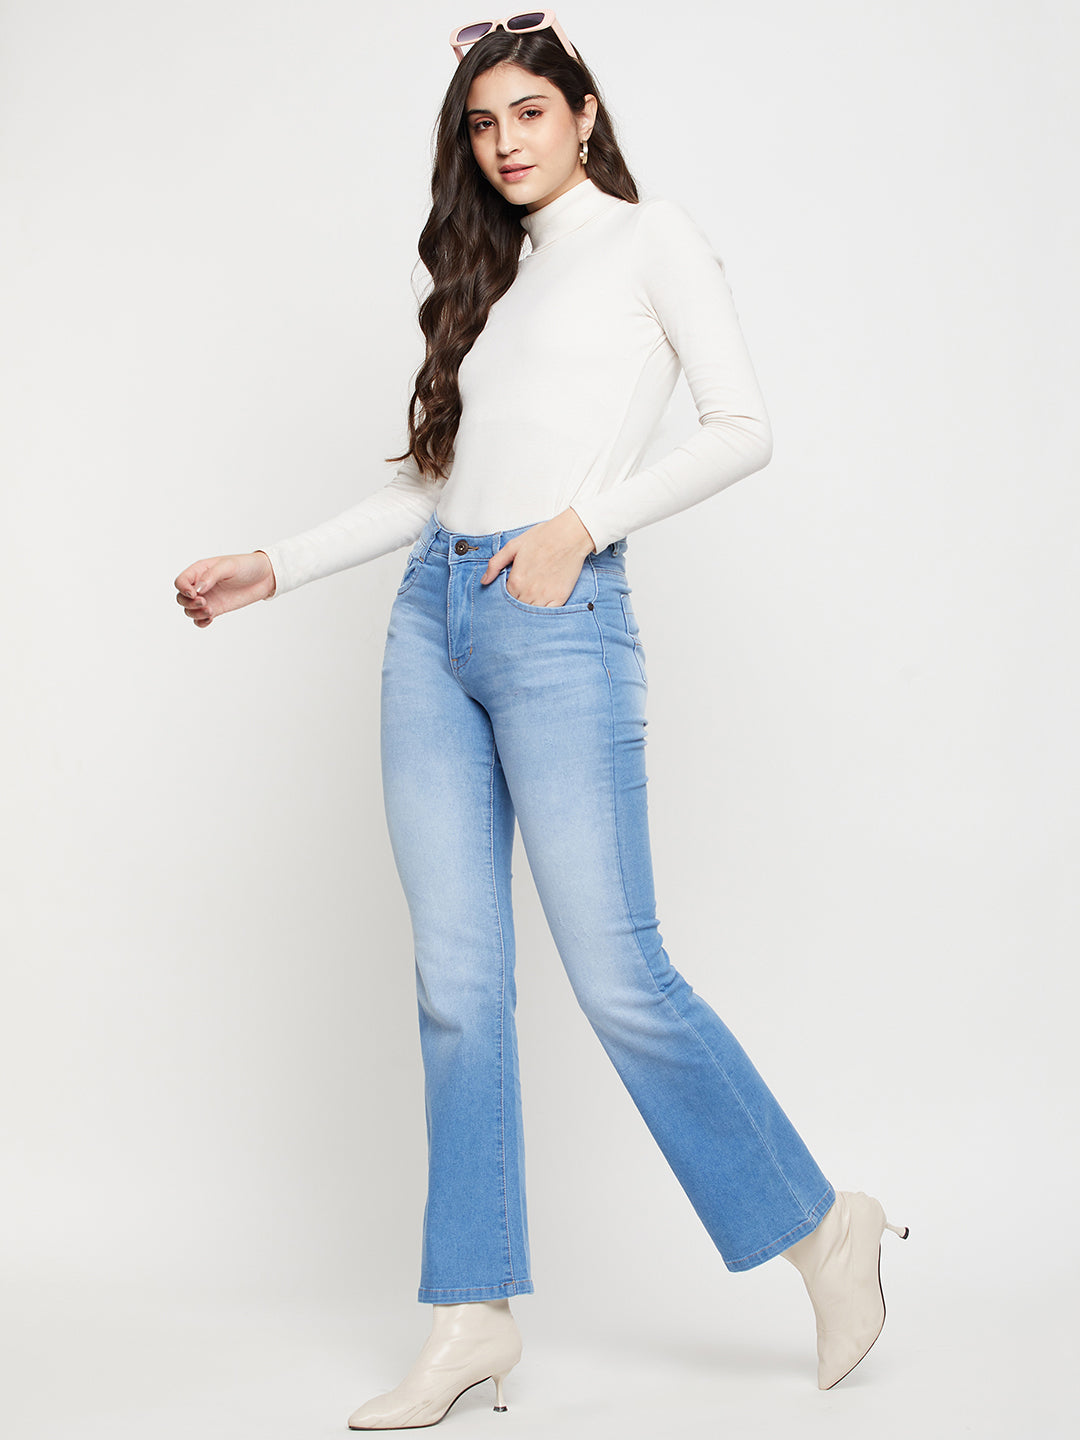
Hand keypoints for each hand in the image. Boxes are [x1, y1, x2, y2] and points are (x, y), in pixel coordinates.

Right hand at [174, 550, 276, 627]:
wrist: (264, 576)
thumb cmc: (246, 566)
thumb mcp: (228, 566)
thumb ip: (211, 576)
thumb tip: (197, 589)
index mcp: (200, 571)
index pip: (181, 582)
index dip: (183, 589)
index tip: (195, 594)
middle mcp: (200, 585)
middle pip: (181, 598)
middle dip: (188, 603)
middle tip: (204, 602)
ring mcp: (208, 598)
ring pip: (189, 610)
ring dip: (195, 613)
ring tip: (210, 611)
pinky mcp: (216, 608)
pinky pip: (200, 619)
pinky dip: (200, 622)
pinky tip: (210, 619)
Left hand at [481, 508, 595, 606]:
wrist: (569, 536)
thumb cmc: (542, 537)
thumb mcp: (513, 546)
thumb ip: (495, 564)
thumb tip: (484, 580)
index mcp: (516, 580)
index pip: (505, 598)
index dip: (507, 594)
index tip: (513, 588)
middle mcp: (529, 592)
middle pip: (517, 607)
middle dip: (517, 602)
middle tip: (522, 593)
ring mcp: (545, 597)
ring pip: (531, 613)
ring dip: (529, 609)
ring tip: (532, 598)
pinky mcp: (560, 598)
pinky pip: (548, 613)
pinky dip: (544, 612)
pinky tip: (542, 605)